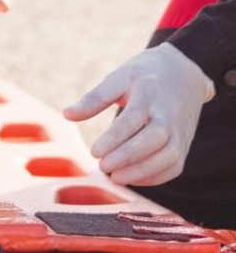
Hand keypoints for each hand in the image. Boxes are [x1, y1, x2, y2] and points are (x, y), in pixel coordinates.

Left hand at [64, 43, 214, 185]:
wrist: (185, 73)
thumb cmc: (145, 75)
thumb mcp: (119, 77)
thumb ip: (95, 98)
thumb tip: (66, 115)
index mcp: (149, 94)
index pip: (134, 118)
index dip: (114, 138)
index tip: (94, 152)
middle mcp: (169, 115)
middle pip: (155, 138)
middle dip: (129, 156)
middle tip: (103, 166)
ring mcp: (179, 132)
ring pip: (168, 156)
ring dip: (142, 171)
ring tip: (115, 178)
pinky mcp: (183, 145)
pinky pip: (174, 166)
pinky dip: (154, 177)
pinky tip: (131, 178)